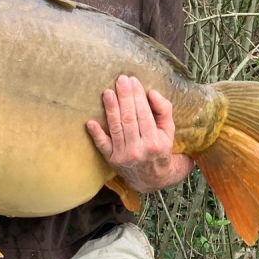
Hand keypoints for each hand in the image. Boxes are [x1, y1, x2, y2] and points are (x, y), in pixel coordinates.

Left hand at [86, 75, 183, 192]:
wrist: (153, 178)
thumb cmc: (160, 148)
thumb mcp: (169, 131)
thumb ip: (164, 111)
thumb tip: (152, 93)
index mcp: (155, 142)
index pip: (144, 114)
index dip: (138, 96)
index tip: (133, 81)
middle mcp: (139, 150)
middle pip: (129, 119)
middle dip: (125, 97)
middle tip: (120, 80)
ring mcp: (124, 156)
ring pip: (116, 128)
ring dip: (111, 109)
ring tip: (107, 93)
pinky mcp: (112, 160)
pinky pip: (102, 146)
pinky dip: (96, 134)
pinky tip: (90, 122)